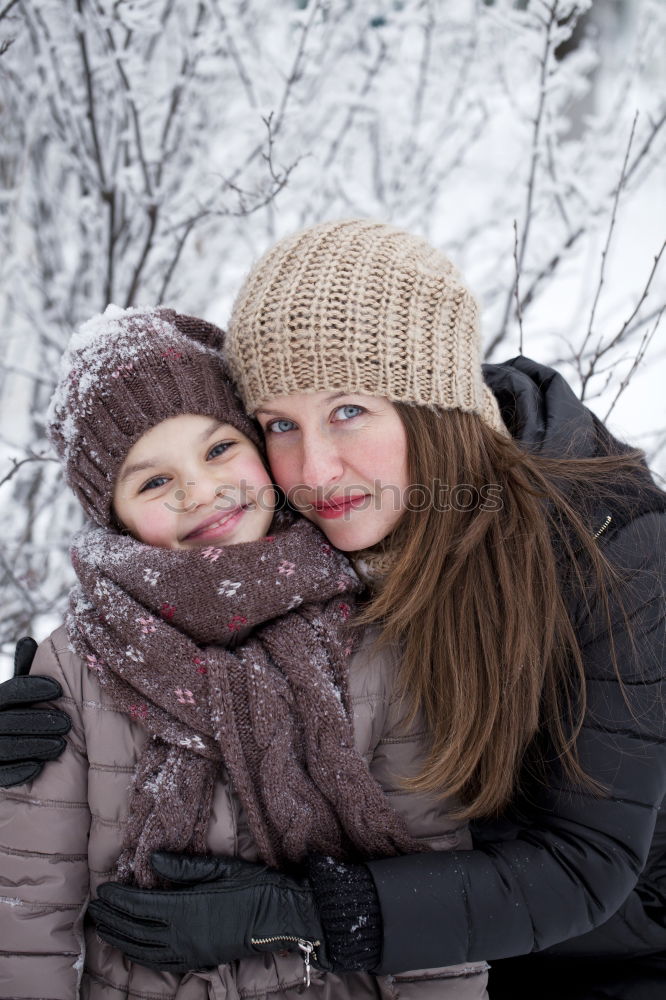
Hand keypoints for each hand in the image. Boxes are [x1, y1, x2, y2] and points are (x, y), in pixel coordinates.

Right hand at [0, 637, 70, 787]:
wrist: (5, 751)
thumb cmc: (18, 713)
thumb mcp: (20, 693)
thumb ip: (25, 671)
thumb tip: (28, 640)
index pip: (11, 691)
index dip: (33, 689)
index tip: (59, 690)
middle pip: (8, 721)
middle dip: (38, 722)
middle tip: (68, 724)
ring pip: (5, 746)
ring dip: (34, 745)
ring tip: (61, 745)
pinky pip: (0, 773)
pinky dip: (18, 770)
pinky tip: (38, 767)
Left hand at [88, 852, 331, 978]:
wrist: (281, 918)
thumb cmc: (254, 886)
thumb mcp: (220, 867)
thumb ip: (184, 865)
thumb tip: (151, 860)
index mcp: (185, 908)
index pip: (140, 904)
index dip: (118, 898)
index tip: (103, 889)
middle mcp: (181, 934)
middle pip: (135, 929)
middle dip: (111, 919)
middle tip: (95, 908)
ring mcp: (189, 951)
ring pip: (142, 949)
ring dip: (119, 938)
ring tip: (103, 928)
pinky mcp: (198, 960)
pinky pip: (160, 962)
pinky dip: (140, 955)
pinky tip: (132, 949)